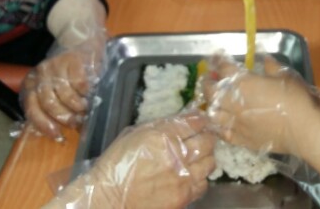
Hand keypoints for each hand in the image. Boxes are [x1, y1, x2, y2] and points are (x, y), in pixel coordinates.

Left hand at [19, 41, 103, 140]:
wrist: (82, 41)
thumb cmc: (69, 72)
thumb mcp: (55, 88)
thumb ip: (53, 107)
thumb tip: (60, 135)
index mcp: (33, 83)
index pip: (32, 107)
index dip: (43, 124)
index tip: (57, 134)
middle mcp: (41, 73)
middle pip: (49, 103)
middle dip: (64, 117)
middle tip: (76, 122)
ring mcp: (57, 65)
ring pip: (65, 95)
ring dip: (77, 107)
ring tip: (85, 109)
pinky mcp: (74, 61)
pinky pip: (80, 85)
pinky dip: (86, 94)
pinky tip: (90, 94)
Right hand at [85, 113, 216, 207]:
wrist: (110, 199)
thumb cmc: (116, 165)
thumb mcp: (132, 135)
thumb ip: (158, 127)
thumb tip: (179, 122)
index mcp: (161, 136)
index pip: (193, 123)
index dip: (200, 120)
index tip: (200, 121)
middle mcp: (176, 155)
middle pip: (207, 141)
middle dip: (207, 137)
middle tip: (204, 138)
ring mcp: (182, 177)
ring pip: (209, 163)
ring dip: (206, 158)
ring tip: (198, 158)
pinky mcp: (184, 196)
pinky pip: (203, 184)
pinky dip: (200, 179)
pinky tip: (191, 177)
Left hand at [201, 55, 318, 155]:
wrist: (302, 130)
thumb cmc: (294, 99)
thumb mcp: (285, 76)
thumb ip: (272, 67)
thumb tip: (265, 59)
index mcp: (243, 83)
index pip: (224, 69)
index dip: (218, 62)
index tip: (216, 58)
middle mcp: (234, 103)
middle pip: (211, 92)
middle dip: (207, 84)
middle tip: (209, 80)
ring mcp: (236, 123)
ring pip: (213, 115)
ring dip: (210, 106)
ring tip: (213, 103)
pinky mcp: (242, 139)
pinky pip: (224, 133)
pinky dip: (220, 127)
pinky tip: (222, 124)